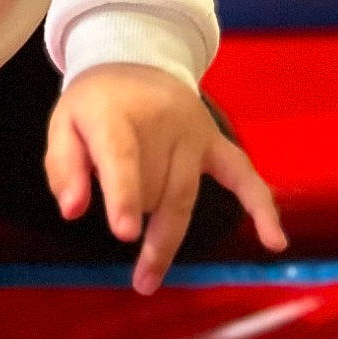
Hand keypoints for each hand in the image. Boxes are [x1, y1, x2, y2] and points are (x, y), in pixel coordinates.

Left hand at [46, 63, 286, 294]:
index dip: (122, 195)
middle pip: (156, 188)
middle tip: (133, 274)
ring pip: (183, 195)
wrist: (136, 58)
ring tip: (147, 279)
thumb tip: (72, 211)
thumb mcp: (64, 124)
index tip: (125, 234)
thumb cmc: (95, 103)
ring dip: (167, 238)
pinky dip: (260, 207)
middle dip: (138, 218)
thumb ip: (63, 167)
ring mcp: (194, 134)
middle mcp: (162, 124)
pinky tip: (274, 240)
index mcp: (116, 116)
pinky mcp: (215, 143)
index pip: (122, 155)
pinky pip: (242, 175)